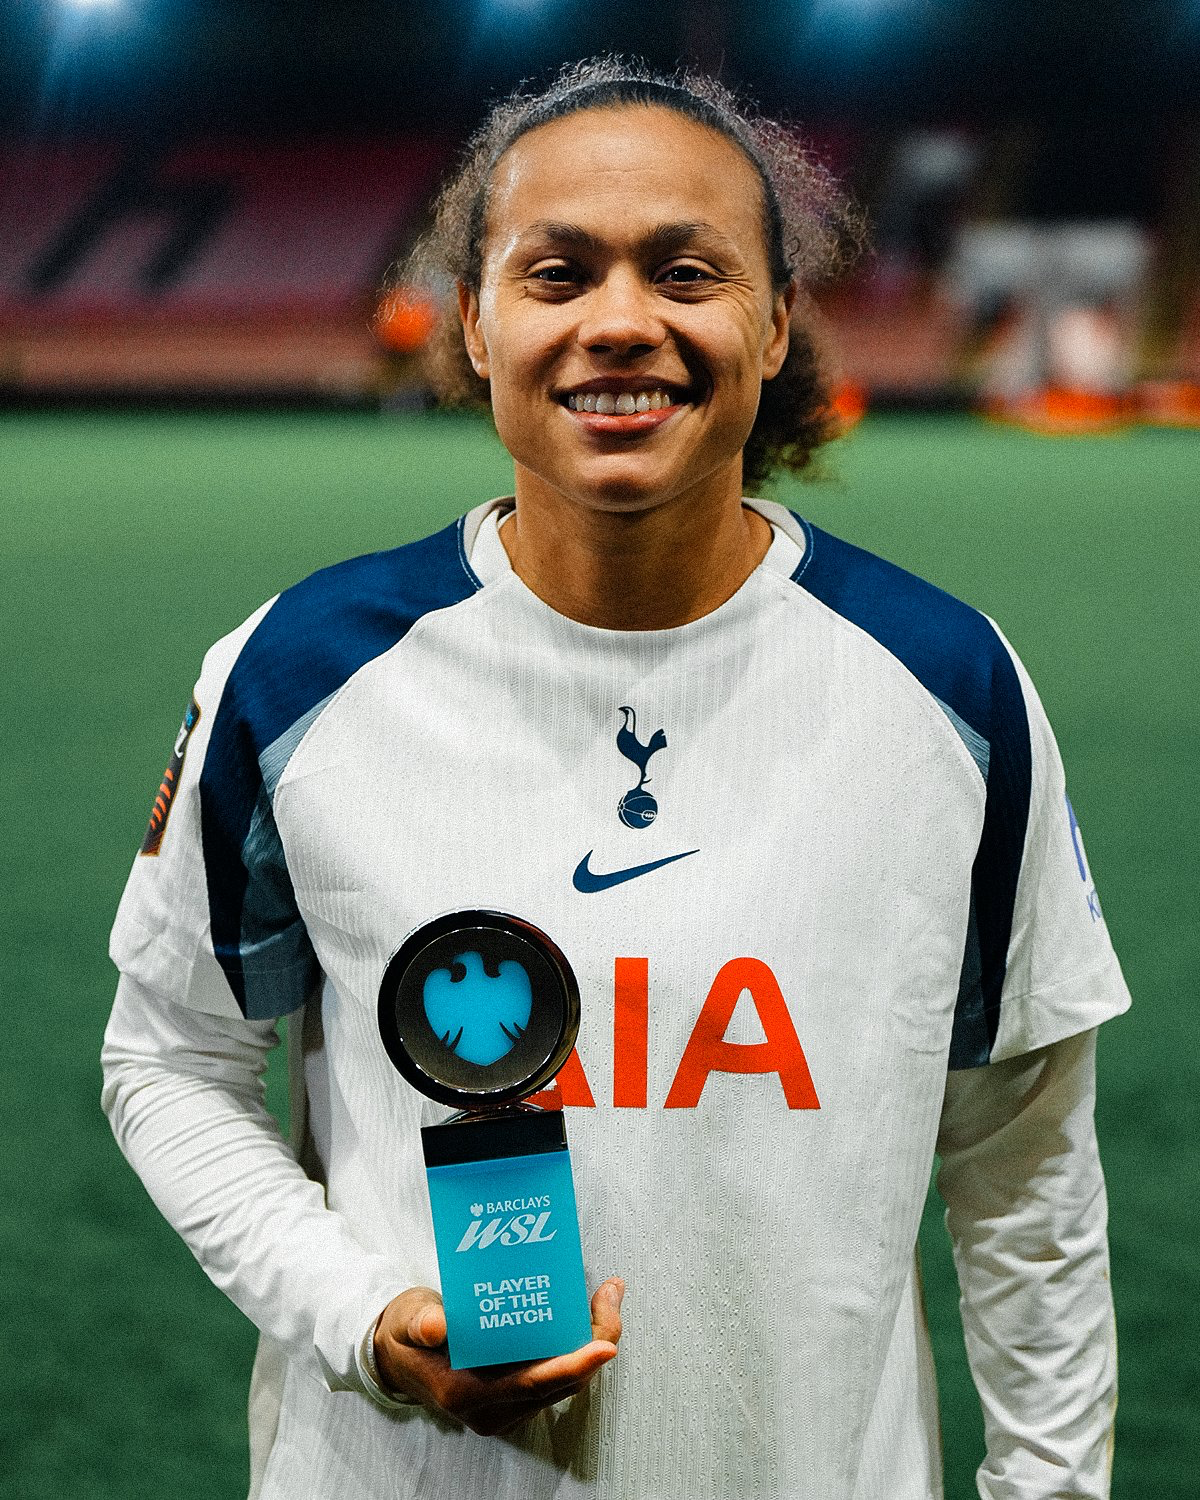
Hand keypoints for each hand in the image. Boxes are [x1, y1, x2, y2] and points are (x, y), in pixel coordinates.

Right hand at [372, 1277, 623, 1435]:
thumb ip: (421, 1322)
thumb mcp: (407, 1320)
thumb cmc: (405, 1332)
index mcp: (466, 1393)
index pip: (533, 1383)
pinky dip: (574, 1348)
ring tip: (605, 1296)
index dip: (574, 1365)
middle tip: (611, 1294)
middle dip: (594, 1342)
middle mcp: (491, 1409)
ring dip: (589, 1343)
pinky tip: (581, 1314)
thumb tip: (435, 1326)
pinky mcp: (512, 1397)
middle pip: (560, 1383)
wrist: (398, 1356)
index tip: (607, 1344)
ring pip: (563, 1382)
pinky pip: (555, 1376)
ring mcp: (504, 1408)